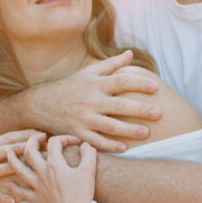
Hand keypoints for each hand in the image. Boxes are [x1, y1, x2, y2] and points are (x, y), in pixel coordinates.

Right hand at [0, 130, 45, 202]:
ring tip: (26, 166)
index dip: (24, 134)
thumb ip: (0, 151)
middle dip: (20, 145)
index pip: (6, 138)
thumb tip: (25, 144)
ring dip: (12, 167)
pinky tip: (12, 200)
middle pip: (2, 150)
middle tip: (38, 143)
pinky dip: (0, 197)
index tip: (41, 133)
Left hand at [3, 134, 96, 202]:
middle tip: (38, 137)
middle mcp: (42, 173)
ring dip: (12, 159)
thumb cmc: (83, 194)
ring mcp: (38, 186)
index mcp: (54, 164)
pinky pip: (22, 192)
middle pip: (30, 151)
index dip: (65, 138)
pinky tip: (9, 183)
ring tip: (8, 151)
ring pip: (19, 170)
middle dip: (32, 140)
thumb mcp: (89, 171)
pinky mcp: (38, 199)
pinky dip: (14, 187)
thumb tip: (85, 144)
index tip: (76, 142)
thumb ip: (88, 153)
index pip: (54, 142)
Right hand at [34, 50, 160, 152]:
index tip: (155, 87)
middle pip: (119, 105)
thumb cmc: (71, 86)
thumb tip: (131, 53)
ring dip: (129, 130)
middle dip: (140, 110)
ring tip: (146, 133)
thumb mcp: (89, 72)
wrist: (42, 104)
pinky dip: (109, 145)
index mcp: (95, 84)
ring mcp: (83, 118)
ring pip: (109, 126)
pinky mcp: (77, 133)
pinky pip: (95, 141)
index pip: (120, 81)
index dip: (138, 84)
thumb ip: (111, 64)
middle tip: (159, 113)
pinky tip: (124, 149)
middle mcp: (90, 101)